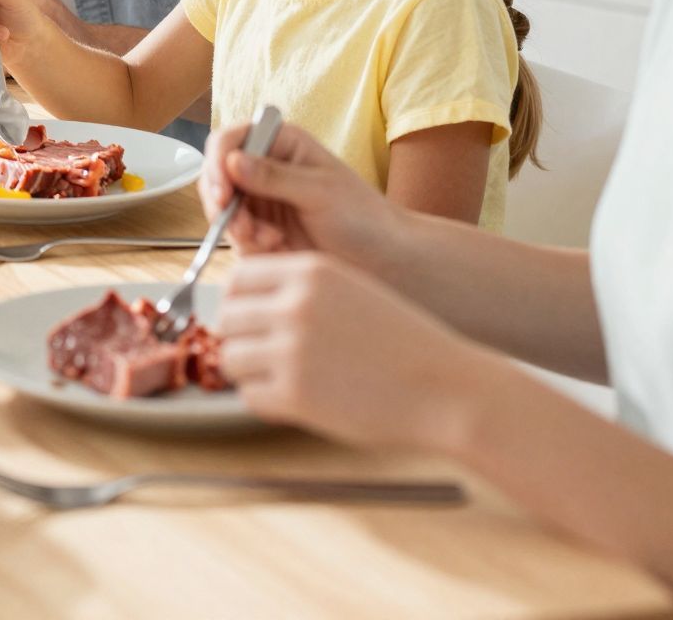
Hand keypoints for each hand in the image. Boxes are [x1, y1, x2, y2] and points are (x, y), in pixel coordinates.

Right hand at [199, 120, 405, 268]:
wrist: (381, 259)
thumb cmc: (362, 215)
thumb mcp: (320, 191)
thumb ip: (274, 176)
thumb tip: (232, 160)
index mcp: (280, 143)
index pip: (230, 141)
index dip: (217, 164)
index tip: (223, 193)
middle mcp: (264, 168)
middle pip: (217, 177)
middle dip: (225, 205)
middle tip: (242, 227)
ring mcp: (260, 201)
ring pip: (223, 211)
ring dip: (239, 229)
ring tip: (271, 240)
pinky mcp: (260, 231)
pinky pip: (235, 238)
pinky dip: (250, 246)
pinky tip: (278, 247)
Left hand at [218, 252, 495, 449]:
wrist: (445, 388)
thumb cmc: (403, 342)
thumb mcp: (353, 290)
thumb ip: (302, 290)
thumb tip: (250, 304)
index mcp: (310, 271)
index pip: (238, 278)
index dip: (240, 301)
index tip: (251, 319)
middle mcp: (295, 305)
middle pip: (227, 318)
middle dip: (241, 337)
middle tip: (264, 354)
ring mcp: (291, 350)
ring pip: (232, 358)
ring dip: (250, 371)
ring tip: (282, 378)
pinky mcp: (295, 394)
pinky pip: (251, 396)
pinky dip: (266, 400)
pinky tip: (297, 400)